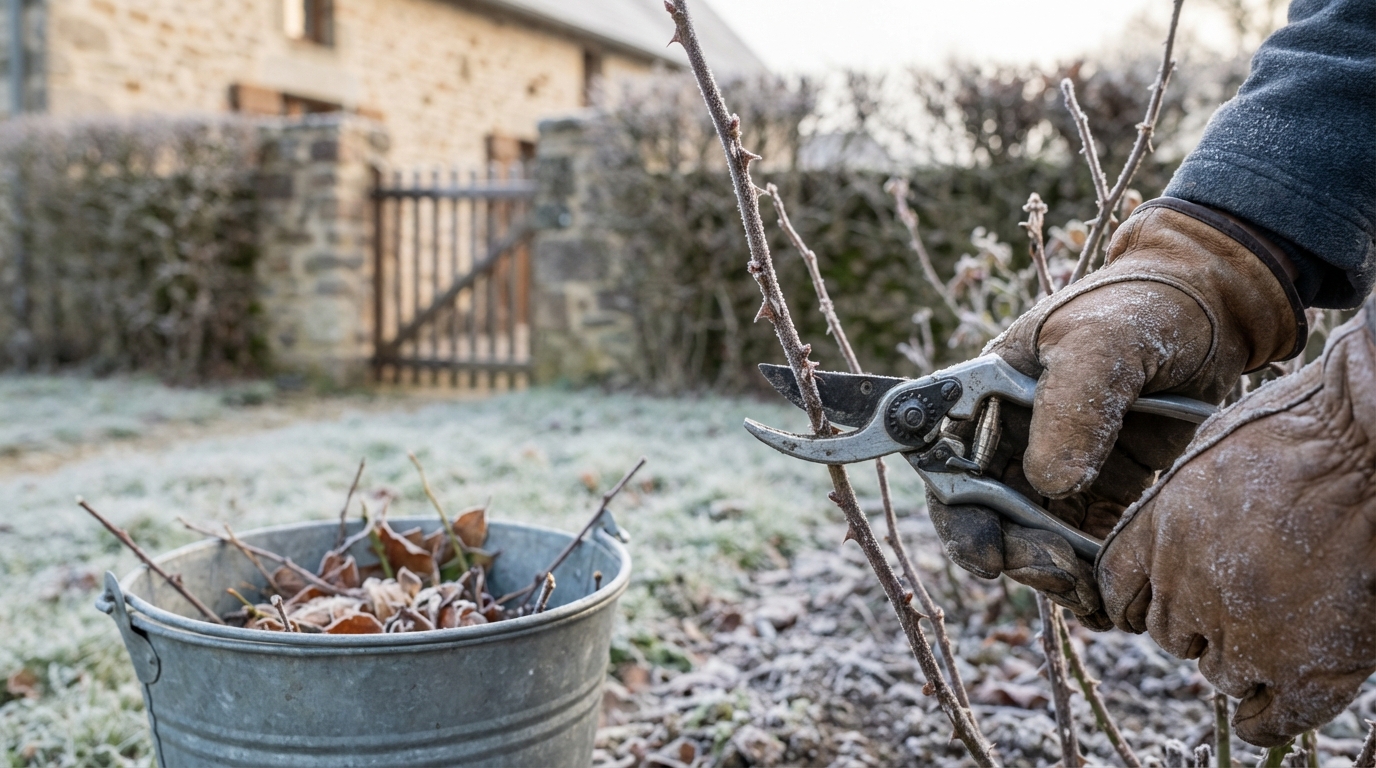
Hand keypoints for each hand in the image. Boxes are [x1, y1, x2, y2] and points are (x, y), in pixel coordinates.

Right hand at [928, 199, 1303, 626]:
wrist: (1217, 312)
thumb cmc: (1143, 305)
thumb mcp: (1103, 342)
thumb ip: (1071, 406)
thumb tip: (1048, 482)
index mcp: (986, 397)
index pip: (947, 464)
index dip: (957, 515)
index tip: (987, 552)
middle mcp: (1012, 439)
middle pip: (986, 515)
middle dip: (1011, 553)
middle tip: (1054, 571)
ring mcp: (1058, 469)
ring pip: (1032, 540)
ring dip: (1052, 572)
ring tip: (1089, 586)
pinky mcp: (1104, 493)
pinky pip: (1083, 546)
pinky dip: (1091, 573)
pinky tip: (1112, 585)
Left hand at [1098, 298, 1375, 746]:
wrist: (1371, 449)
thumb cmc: (1309, 429)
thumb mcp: (1217, 450)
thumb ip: (1189, 500)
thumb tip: (1186, 522)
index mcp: (1158, 527)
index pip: (1117, 586)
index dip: (1139, 597)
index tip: (1156, 599)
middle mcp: (1184, 585)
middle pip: (1169, 633)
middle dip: (1198, 625)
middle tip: (1243, 606)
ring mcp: (1239, 632)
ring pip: (1217, 674)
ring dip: (1240, 661)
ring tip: (1278, 633)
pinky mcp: (1300, 669)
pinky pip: (1266, 720)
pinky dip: (1265, 716)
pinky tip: (1277, 699)